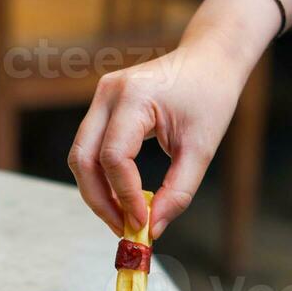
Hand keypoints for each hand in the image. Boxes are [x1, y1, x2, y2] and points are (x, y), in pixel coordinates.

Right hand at [68, 33, 248, 238]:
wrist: (209, 60)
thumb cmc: (210, 98)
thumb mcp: (201, 149)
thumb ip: (178, 192)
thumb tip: (153, 229)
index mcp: (134, 96)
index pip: (113, 157)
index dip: (125, 196)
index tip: (143, 223)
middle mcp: (108, 94)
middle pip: (83, 160)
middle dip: (100, 201)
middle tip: (124, 230)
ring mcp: (100, 98)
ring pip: (81, 158)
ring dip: (98, 193)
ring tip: (123, 218)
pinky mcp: (102, 108)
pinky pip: (90, 150)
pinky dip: (102, 178)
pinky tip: (123, 198)